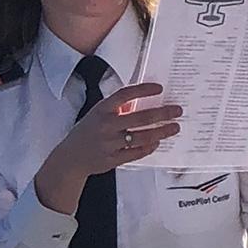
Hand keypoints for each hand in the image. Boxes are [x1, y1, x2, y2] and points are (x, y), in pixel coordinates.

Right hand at [33, 82, 182, 213]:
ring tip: (174, 128)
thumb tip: (143, 100)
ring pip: (142, 136)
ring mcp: (109, 143)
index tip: (160, 88)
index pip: (125, 94)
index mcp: (102, 109)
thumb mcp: (98, 114)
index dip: (143, 90)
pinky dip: (149, 147)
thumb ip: (117, 108)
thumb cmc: (88, 132)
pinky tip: (158, 142)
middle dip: (163, 114)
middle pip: (140, 117)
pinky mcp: (113, 159)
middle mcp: (106, 125)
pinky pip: (136, 152)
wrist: (70, 158)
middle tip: (178, 111)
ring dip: (161, 132)